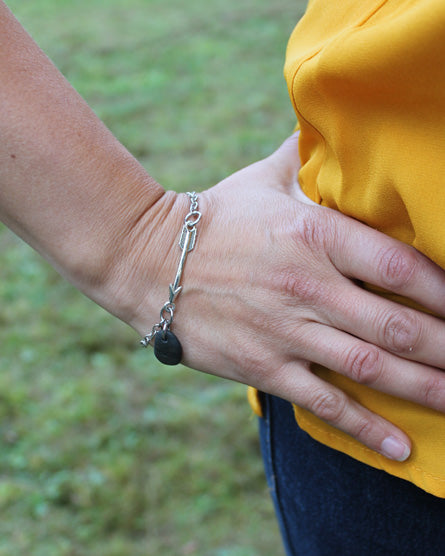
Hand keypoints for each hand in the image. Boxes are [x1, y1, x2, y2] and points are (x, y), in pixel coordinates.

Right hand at [128, 134, 444, 461]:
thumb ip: (302, 156)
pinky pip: (325, 401)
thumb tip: (326, 125)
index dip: (444, 291)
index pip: (399, 267)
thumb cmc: (211, 217)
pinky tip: (400, 448)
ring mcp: (287, 329)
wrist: (149, 260)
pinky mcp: (264, 365)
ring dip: (425, 389)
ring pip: (372, 368)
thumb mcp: (260, 179)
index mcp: (313, 234)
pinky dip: (366, 427)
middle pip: (399, 326)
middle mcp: (308, 285)